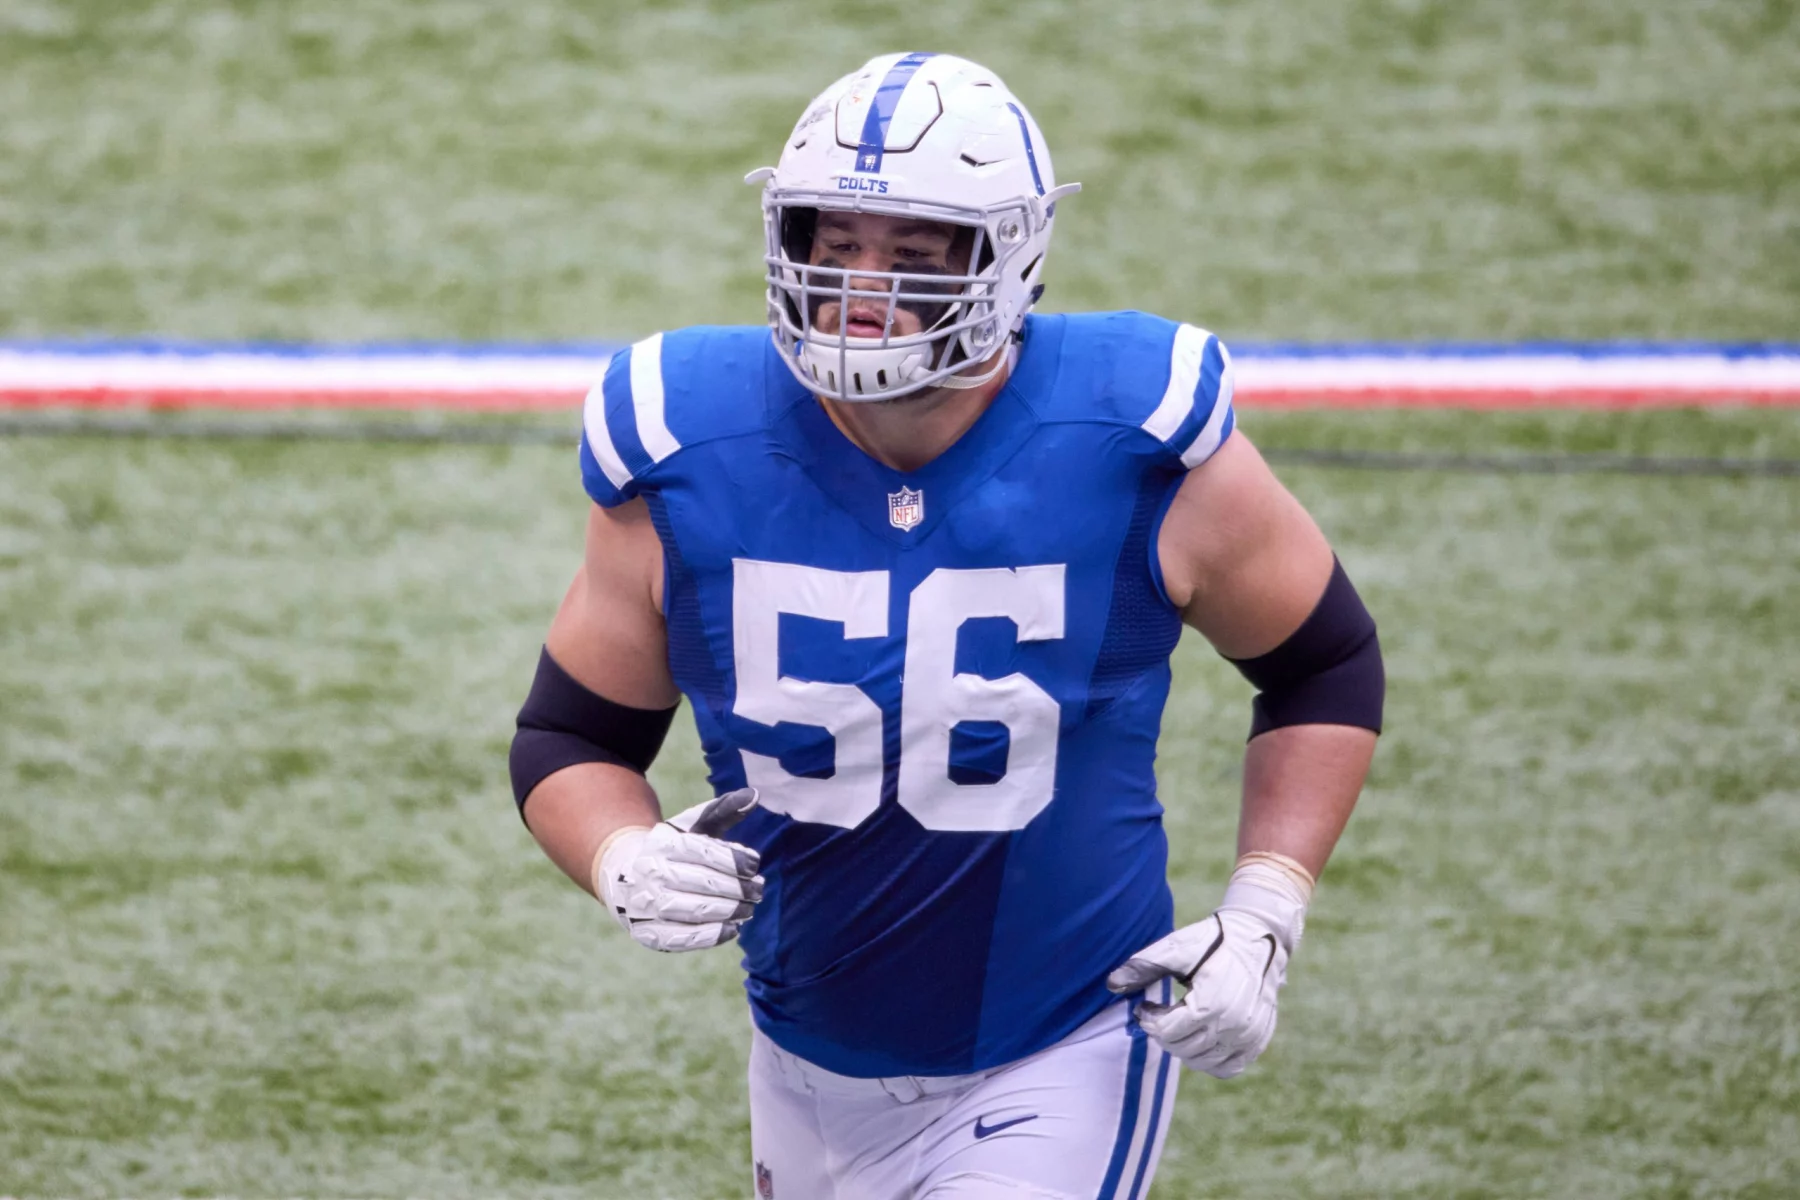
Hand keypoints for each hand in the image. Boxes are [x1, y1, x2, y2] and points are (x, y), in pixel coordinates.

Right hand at [593, 787, 763, 951]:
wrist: (624, 876)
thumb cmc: (671, 850)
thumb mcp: (692, 826)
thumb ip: (722, 810)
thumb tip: (754, 795)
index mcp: (662, 844)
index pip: (701, 851)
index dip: (731, 859)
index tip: (755, 864)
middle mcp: (651, 873)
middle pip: (701, 883)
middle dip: (736, 888)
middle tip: (758, 890)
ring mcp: (647, 905)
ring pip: (694, 911)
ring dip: (728, 911)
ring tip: (749, 909)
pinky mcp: (648, 932)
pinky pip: (682, 938)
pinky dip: (710, 936)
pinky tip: (732, 929)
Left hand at [1105, 867, 1306, 1078]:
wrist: (1258, 936)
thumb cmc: (1212, 940)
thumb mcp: (1175, 948)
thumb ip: (1143, 967)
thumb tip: (1111, 985)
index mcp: (1210, 1004)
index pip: (1166, 1032)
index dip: (1149, 1020)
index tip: (1145, 1007)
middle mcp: (1233, 1025)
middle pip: (1182, 1049)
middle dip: (1163, 1034)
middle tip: (1159, 1015)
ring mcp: (1248, 1036)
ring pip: (1203, 1062)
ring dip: (1184, 1048)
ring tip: (1179, 1024)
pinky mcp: (1258, 1040)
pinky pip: (1228, 1068)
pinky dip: (1210, 1060)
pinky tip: (1200, 1039)